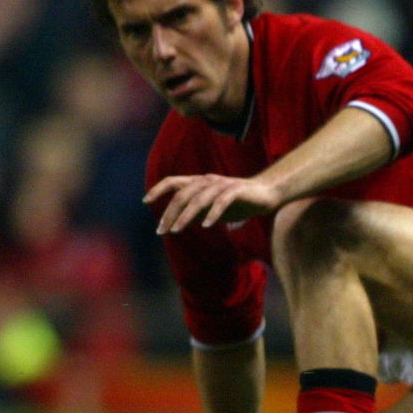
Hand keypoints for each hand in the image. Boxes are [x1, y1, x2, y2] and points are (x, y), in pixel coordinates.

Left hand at [146, 174, 283, 233]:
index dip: (158, 189)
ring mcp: (223, 185)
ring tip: (177, 230)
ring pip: (199, 198)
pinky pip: (221, 202)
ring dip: (186, 215)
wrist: (267, 194)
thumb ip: (196, 210)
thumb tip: (177, 222)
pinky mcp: (237, 191)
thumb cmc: (238, 201)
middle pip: (183, 194)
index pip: (174, 181)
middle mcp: (208, 181)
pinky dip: (212, 213)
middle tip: (162, 231)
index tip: (145, 201)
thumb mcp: (212, 206)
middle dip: (169, 213)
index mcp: (200, 182)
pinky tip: (206, 226)